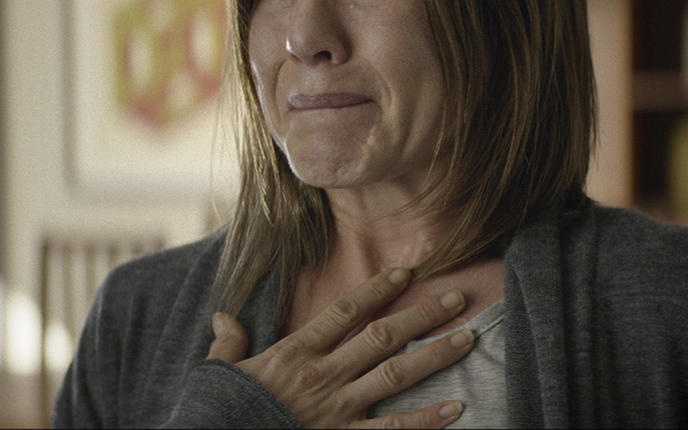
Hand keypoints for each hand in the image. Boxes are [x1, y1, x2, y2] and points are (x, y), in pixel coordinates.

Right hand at [206, 268, 473, 427]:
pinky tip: (456, 407)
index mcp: (295, 353)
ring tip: (468, 338)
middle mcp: (322, 376)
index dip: (378, 289)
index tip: (406, 272)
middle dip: (421, 314)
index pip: (345, 311)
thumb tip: (221, 317)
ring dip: (435, 355)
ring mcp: (337, 409)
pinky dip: (426, 420)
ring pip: (395, 375)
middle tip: (457, 296)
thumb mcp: (219, 373)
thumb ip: (228, 343)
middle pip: (381, 337)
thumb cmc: (220, 413)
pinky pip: (392, 429)